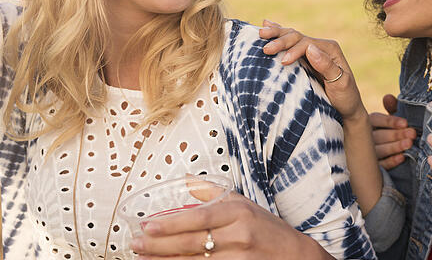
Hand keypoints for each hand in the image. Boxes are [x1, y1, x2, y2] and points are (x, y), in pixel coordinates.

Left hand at [132, 192, 330, 259]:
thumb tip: (187, 179)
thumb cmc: (268, 229)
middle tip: (135, 244)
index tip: (147, 226)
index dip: (171, 224)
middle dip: (160, 246)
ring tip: (143, 259)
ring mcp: (239, 258)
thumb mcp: (245, 205)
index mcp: (239, 213)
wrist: (296, 256)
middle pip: (193, 243)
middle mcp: (239, 236)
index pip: (199, 218)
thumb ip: (214, 193)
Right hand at [259, 20, 365, 122]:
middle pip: (297, 37)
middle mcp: (320, 46)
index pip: (307, 44)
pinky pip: (289, 43)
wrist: (346, 107)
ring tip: (261, 32)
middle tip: (266, 48)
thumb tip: (310, 48)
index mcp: (330, 49)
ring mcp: (311, 51)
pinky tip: (266, 24)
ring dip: (276, 33)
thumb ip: (327, 66)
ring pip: (291, 36)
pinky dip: (278, 33)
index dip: (294, 50)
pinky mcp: (304, 58)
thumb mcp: (341, 83)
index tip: (283, 61)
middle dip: (281, 40)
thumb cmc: (345, 97)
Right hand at [370, 94, 415, 168]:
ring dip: (394, 147)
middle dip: (396, 134)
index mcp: (366, 122)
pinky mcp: (369, 167)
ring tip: (409, 144)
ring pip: (378, 150)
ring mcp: (364, 153)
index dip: (390, 121)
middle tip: (412, 134)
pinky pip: (379, 165)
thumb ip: (391, 108)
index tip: (405, 123)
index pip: (375, 120)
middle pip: (378, 135)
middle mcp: (362, 137)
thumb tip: (388, 97)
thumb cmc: (386, 131)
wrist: (377, 153)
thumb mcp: (389, 119)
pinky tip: (402, 158)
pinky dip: (391, 161)